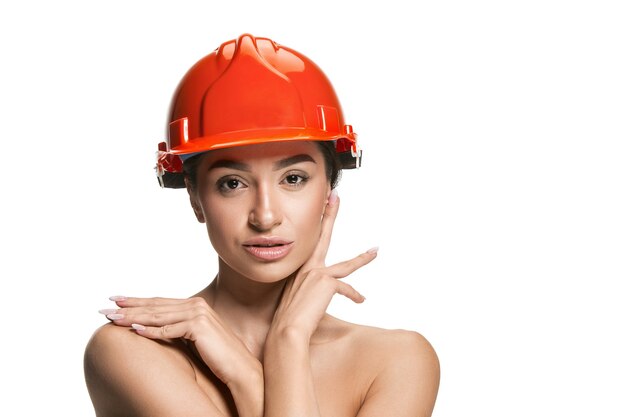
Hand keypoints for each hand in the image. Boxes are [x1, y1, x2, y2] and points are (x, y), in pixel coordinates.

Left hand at [101, 296, 260, 386]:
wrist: (240, 368)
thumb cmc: (217, 357)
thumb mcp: (193, 339)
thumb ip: (177, 329)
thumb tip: (152, 327)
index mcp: (195, 305)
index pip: (159, 302)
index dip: (136, 301)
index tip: (116, 299)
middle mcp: (196, 305)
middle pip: (155, 306)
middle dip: (128, 307)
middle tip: (104, 307)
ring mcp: (198, 314)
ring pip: (157, 316)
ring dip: (132, 317)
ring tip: (112, 318)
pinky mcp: (198, 327)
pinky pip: (168, 330)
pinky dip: (149, 330)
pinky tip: (133, 330)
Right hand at [269, 191, 377, 340]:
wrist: (287, 330)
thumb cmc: (290, 319)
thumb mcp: (301, 300)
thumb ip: (312, 291)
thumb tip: (326, 292)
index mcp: (301, 268)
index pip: (311, 241)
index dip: (318, 221)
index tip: (322, 204)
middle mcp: (308, 267)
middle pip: (324, 235)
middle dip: (330, 214)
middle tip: (335, 195)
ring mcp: (317, 273)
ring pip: (347, 264)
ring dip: (363, 258)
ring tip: (375, 251)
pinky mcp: (327, 283)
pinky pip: (346, 288)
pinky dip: (354, 295)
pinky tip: (361, 300)